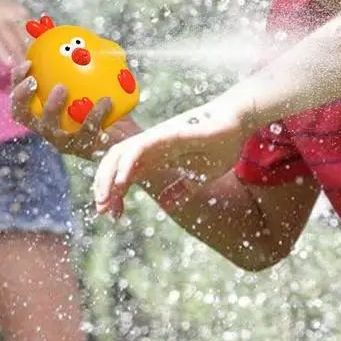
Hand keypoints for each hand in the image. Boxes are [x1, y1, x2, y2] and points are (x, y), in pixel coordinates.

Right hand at [10, 62, 139, 158]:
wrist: (130, 134)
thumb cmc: (108, 104)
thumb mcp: (97, 81)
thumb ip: (87, 64)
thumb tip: (83, 35)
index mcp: (44, 112)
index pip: (20, 97)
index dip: (16, 81)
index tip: (27, 62)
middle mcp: (47, 129)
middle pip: (22, 115)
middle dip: (21, 96)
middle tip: (34, 80)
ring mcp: (64, 142)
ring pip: (49, 128)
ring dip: (52, 106)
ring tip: (62, 87)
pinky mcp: (85, 150)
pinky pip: (87, 132)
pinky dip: (95, 114)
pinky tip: (107, 100)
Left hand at [93, 99, 247, 218]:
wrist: (238, 124)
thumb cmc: (221, 144)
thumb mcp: (200, 176)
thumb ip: (182, 189)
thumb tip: (166, 204)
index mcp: (156, 158)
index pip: (125, 175)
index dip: (115, 195)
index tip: (113, 216)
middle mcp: (150, 147)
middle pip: (113, 163)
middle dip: (103, 187)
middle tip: (102, 211)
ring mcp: (155, 138)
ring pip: (118, 154)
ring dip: (108, 178)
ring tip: (105, 201)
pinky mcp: (164, 133)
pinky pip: (137, 148)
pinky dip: (125, 165)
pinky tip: (122, 183)